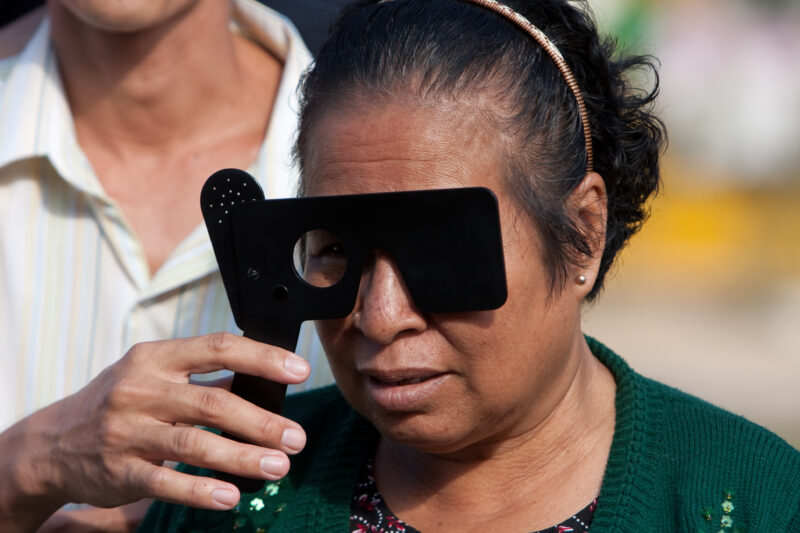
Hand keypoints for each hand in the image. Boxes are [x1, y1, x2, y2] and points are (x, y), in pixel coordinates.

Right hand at [0, 333, 309, 530]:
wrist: (53, 442)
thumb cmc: (119, 402)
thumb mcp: (153, 375)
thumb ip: (203, 379)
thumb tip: (264, 381)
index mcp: (155, 358)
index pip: (218, 348)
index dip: (263, 357)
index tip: (300, 370)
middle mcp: (141, 389)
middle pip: (212, 403)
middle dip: (261, 422)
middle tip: (296, 439)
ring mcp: (126, 431)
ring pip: (193, 445)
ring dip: (241, 457)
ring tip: (278, 467)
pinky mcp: (117, 471)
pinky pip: (164, 482)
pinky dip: (200, 491)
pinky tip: (231, 497)